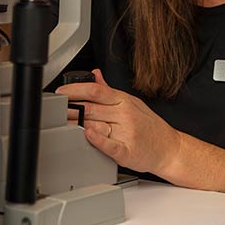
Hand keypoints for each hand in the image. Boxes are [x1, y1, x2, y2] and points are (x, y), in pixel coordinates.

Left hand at [55, 69, 181, 174]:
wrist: (170, 149)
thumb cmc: (149, 127)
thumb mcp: (131, 102)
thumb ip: (109, 89)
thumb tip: (95, 73)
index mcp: (123, 100)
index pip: (95, 91)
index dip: (75, 90)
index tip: (60, 92)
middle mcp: (125, 114)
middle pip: (91, 108)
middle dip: (70, 109)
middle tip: (55, 109)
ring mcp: (127, 132)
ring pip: (97, 124)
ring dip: (78, 124)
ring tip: (63, 122)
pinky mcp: (128, 151)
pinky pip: (111, 144)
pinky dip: (98, 140)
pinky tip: (88, 135)